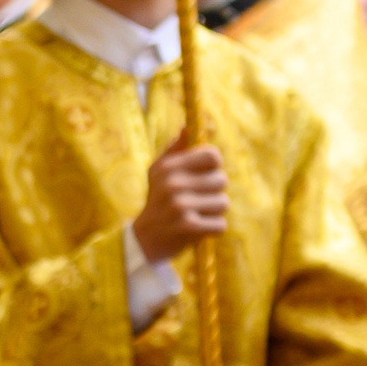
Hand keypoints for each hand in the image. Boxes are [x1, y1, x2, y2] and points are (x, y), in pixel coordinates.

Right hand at [131, 133, 227, 262]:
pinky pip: (220, 224)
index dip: (214, 166)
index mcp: (168, 167)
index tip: (204, 175)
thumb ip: (175, 149)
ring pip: (223, 203)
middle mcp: (173, 184)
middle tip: (196, 200)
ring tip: (196, 214)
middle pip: (221, 180)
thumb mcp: (159, 172)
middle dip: (213, 192)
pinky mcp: (189, 227)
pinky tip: (197, 229)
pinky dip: (212, 229)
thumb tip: (187, 126)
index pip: (212, 156)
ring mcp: (180, 206)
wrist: (144, 239)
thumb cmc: (157, 200)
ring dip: (214, 212)